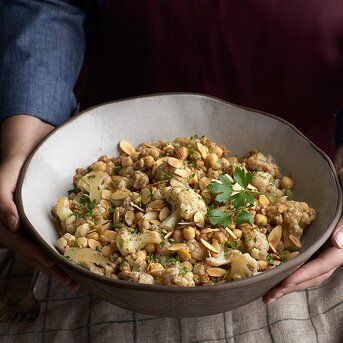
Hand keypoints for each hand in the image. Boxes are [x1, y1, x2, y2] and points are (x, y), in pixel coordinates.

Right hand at [0, 115, 77, 289]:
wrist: (26, 145)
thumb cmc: (15, 159)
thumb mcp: (5, 173)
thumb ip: (2, 197)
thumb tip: (12, 224)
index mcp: (6, 218)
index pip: (22, 243)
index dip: (38, 256)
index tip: (56, 266)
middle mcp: (16, 224)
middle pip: (33, 251)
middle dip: (52, 267)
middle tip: (74, 281)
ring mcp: (27, 222)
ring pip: (40, 247)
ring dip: (57, 262)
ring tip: (76, 275)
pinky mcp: (37, 217)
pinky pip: (47, 236)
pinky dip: (59, 247)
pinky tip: (74, 253)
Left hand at [263, 147, 342, 303]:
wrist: (338, 186)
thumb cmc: (339, 196)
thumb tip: (339, 242)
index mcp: (339, 247)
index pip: (323, 265)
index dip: (304, 275)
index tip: (285, 282)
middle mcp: (330, 252)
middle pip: (312, 276)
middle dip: (292, 286)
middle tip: (270, 295)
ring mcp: (320, 251)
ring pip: (306, 273)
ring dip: (288, 284)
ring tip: (269, 292)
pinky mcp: (311, 246)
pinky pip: (301, 263)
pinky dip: (289, 271)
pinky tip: (275, 275)